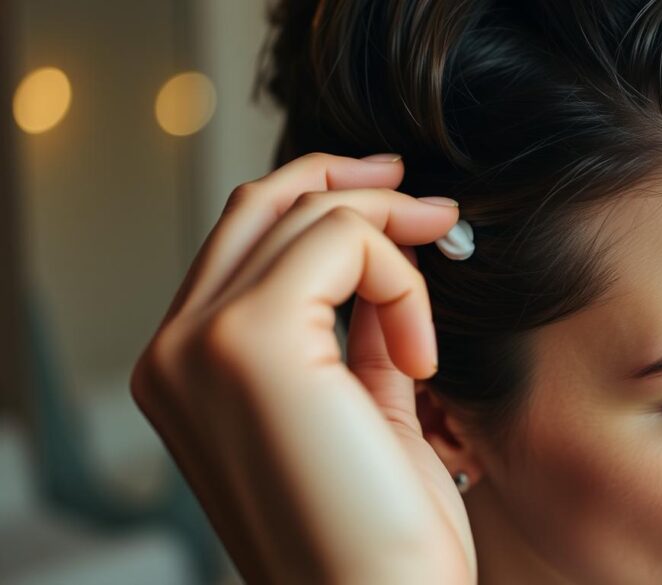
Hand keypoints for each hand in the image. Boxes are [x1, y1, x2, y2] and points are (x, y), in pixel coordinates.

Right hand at [130, 153, 474, 583]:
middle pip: (261, 205)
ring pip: (308, 215)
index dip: (323, 203)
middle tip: (429, 207)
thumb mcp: (361, 409)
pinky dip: (401, 281)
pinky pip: (341, 242)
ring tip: (425, 338)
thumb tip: (379, 255)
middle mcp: (175, 352)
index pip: (244, 241)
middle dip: (354, 186)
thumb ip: (355, 330)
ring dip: (393, 250)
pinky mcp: (250, 341)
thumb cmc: (379, 532)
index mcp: (187, 371)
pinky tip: (419, 358)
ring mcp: (201, 344)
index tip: (400, 205)